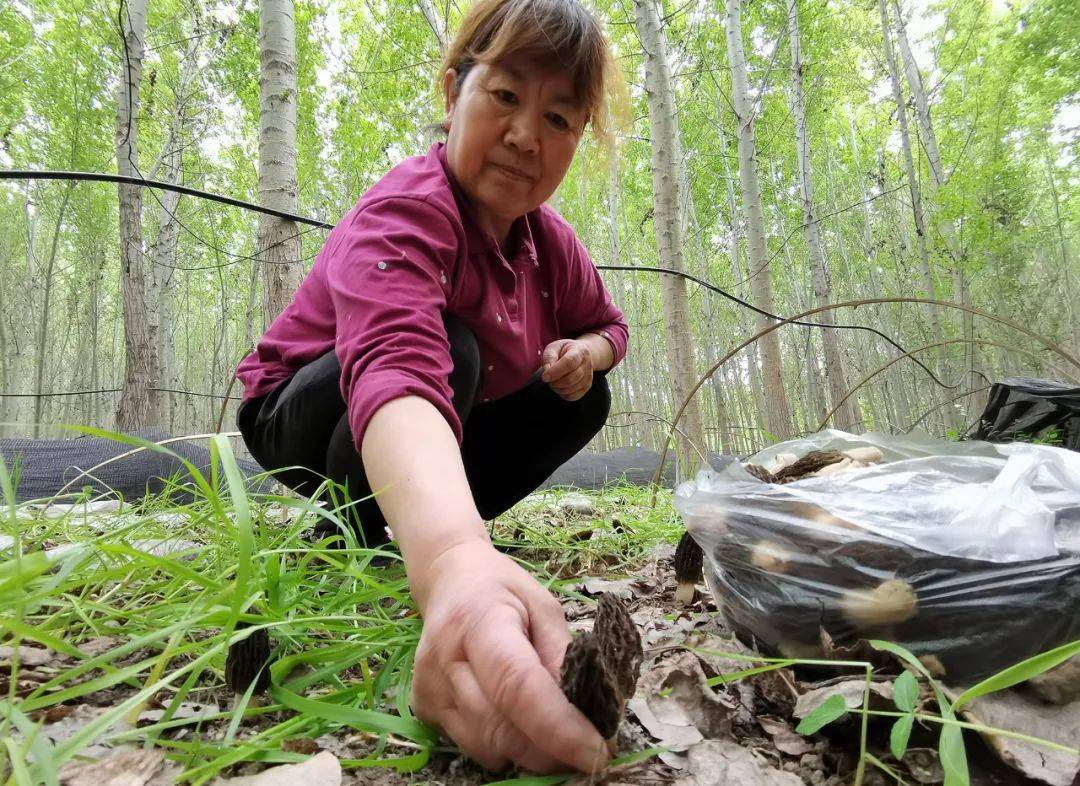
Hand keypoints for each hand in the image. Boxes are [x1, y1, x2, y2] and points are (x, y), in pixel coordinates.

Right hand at [410, 539, 608, 773]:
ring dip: (530, 751)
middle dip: (552, 750)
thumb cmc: (502, 589)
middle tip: (589, 746)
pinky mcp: (424, 710)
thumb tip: (586, 709)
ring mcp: (428, 689)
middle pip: (501, 728)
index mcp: (477, 621)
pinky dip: (505, 745)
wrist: (449, 580)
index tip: (597, 751)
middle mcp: (444, 661)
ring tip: (554, 726)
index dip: (559, 727)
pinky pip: (474, 747)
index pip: (517, 686)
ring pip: (488, 748)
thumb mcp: (543, 605)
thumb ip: (562, 654)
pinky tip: (516, 718)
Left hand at [540, 339, 592, 400]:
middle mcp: (587, 364)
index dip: (556, 371)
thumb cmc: (564, 350)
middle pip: (571, 379)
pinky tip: (559, 386)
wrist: (579, 354)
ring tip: (553, 380)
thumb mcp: (554, 347)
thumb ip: (549, 357)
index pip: (570, 363)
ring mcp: (588, 377)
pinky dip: (562, 394)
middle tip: (547, 378)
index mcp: (580, 351)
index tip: (544, 376)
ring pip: (571, 389)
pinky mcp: (586, 387)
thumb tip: (547, 371)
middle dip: (555, 382)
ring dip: (557, 388)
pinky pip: (572, 396)